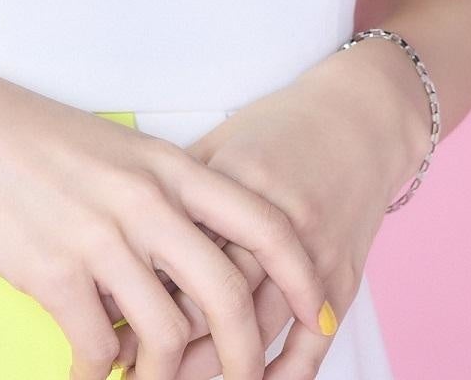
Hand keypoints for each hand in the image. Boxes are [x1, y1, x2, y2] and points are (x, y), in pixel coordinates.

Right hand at [0, 45, 333, 379]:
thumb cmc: (20, 132)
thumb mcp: (107, 149)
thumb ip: (154, 196)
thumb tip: (184, 264)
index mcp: (163, 165)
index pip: (264, 223)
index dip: (302, 277)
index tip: (319, 315)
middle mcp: (143, 199)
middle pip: (228, 297)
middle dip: (246, 357)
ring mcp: (99, 236)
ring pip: (167, 335)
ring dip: (159, 374)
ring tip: (139, 377)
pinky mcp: (52, 270)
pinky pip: (98, 349)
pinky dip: (95, 373)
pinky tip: (82, 372)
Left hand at [145, 51, 421, 378]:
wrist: (360, 117)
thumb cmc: (280, 128)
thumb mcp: (222, 143)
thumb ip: (180, 189)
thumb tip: (126, 241)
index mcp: (234, 181)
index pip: (180, 252)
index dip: (140, 295)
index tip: (109, 322)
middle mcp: (275, 218)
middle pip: (217, 299)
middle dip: (172, 343)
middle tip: (136, 365)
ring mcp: (314, 250)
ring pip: (260, 328)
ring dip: (220, 366)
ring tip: (177, 379)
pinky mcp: (343, 274)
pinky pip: (313, 340)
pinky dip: (285, 373)